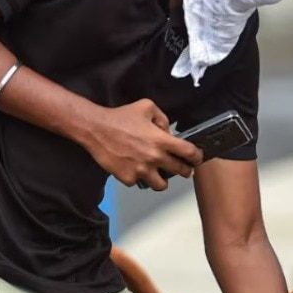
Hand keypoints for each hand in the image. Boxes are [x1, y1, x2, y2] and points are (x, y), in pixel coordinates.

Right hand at [82, 99, 200, 190]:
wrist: (95, 129)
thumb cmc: (120, 117)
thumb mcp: (147, 107)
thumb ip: (163, 119)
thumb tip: (169, 133)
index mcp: (161, 141)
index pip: (189, 153)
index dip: (197, 157)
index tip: (197, 159)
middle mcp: (154, 158)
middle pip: (181, 171)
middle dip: (185, 170)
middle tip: (184, 169)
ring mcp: (141, 170)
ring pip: (162, 185)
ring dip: (163, 180)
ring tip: (159, 174)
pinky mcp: (128, 178)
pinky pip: (139, 183)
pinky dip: (139, 178)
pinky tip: (135, 169)